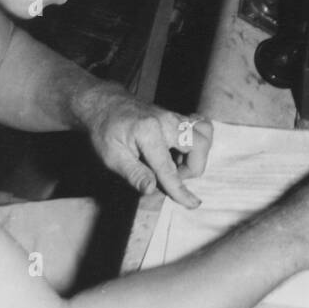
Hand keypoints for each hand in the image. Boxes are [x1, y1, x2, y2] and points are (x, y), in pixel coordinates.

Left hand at [78, 85, 212, 208]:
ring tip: (176, 164)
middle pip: (199, 145)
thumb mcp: (111, 155)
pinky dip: (197, 143)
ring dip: (196, 155)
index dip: (179, 189)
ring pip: (203, 135)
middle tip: (171, 176)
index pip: (168, 167)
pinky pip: (200, 127)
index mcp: (148, 132)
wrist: (105, 104)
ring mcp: (174, 116)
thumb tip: (151, 190)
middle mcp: (167, 121)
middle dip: (192, 168)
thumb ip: (133, 173)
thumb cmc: (105, 130)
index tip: (191, 203)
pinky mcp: (177, 117)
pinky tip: (179, 152)